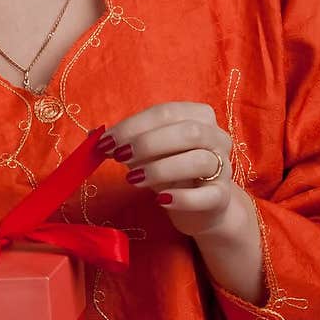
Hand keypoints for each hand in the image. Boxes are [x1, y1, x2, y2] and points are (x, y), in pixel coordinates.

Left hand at [97, 101, 238, 239]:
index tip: (107, 141)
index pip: (166, 113)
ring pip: (198, 160)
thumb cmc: (174, 172)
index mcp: (199, 116)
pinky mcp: (221, 198)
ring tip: (133, 179)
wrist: (205, 206)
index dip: (134, 125)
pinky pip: (206, 196)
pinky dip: (182, 198)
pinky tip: (161, 200)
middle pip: (187, 132)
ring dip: (160, 168)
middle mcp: (217, 137)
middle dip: (147, 143)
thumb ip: (129, 142)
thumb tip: (95, 136)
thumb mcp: (150, 154)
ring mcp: (223, 168)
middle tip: (118, 156)